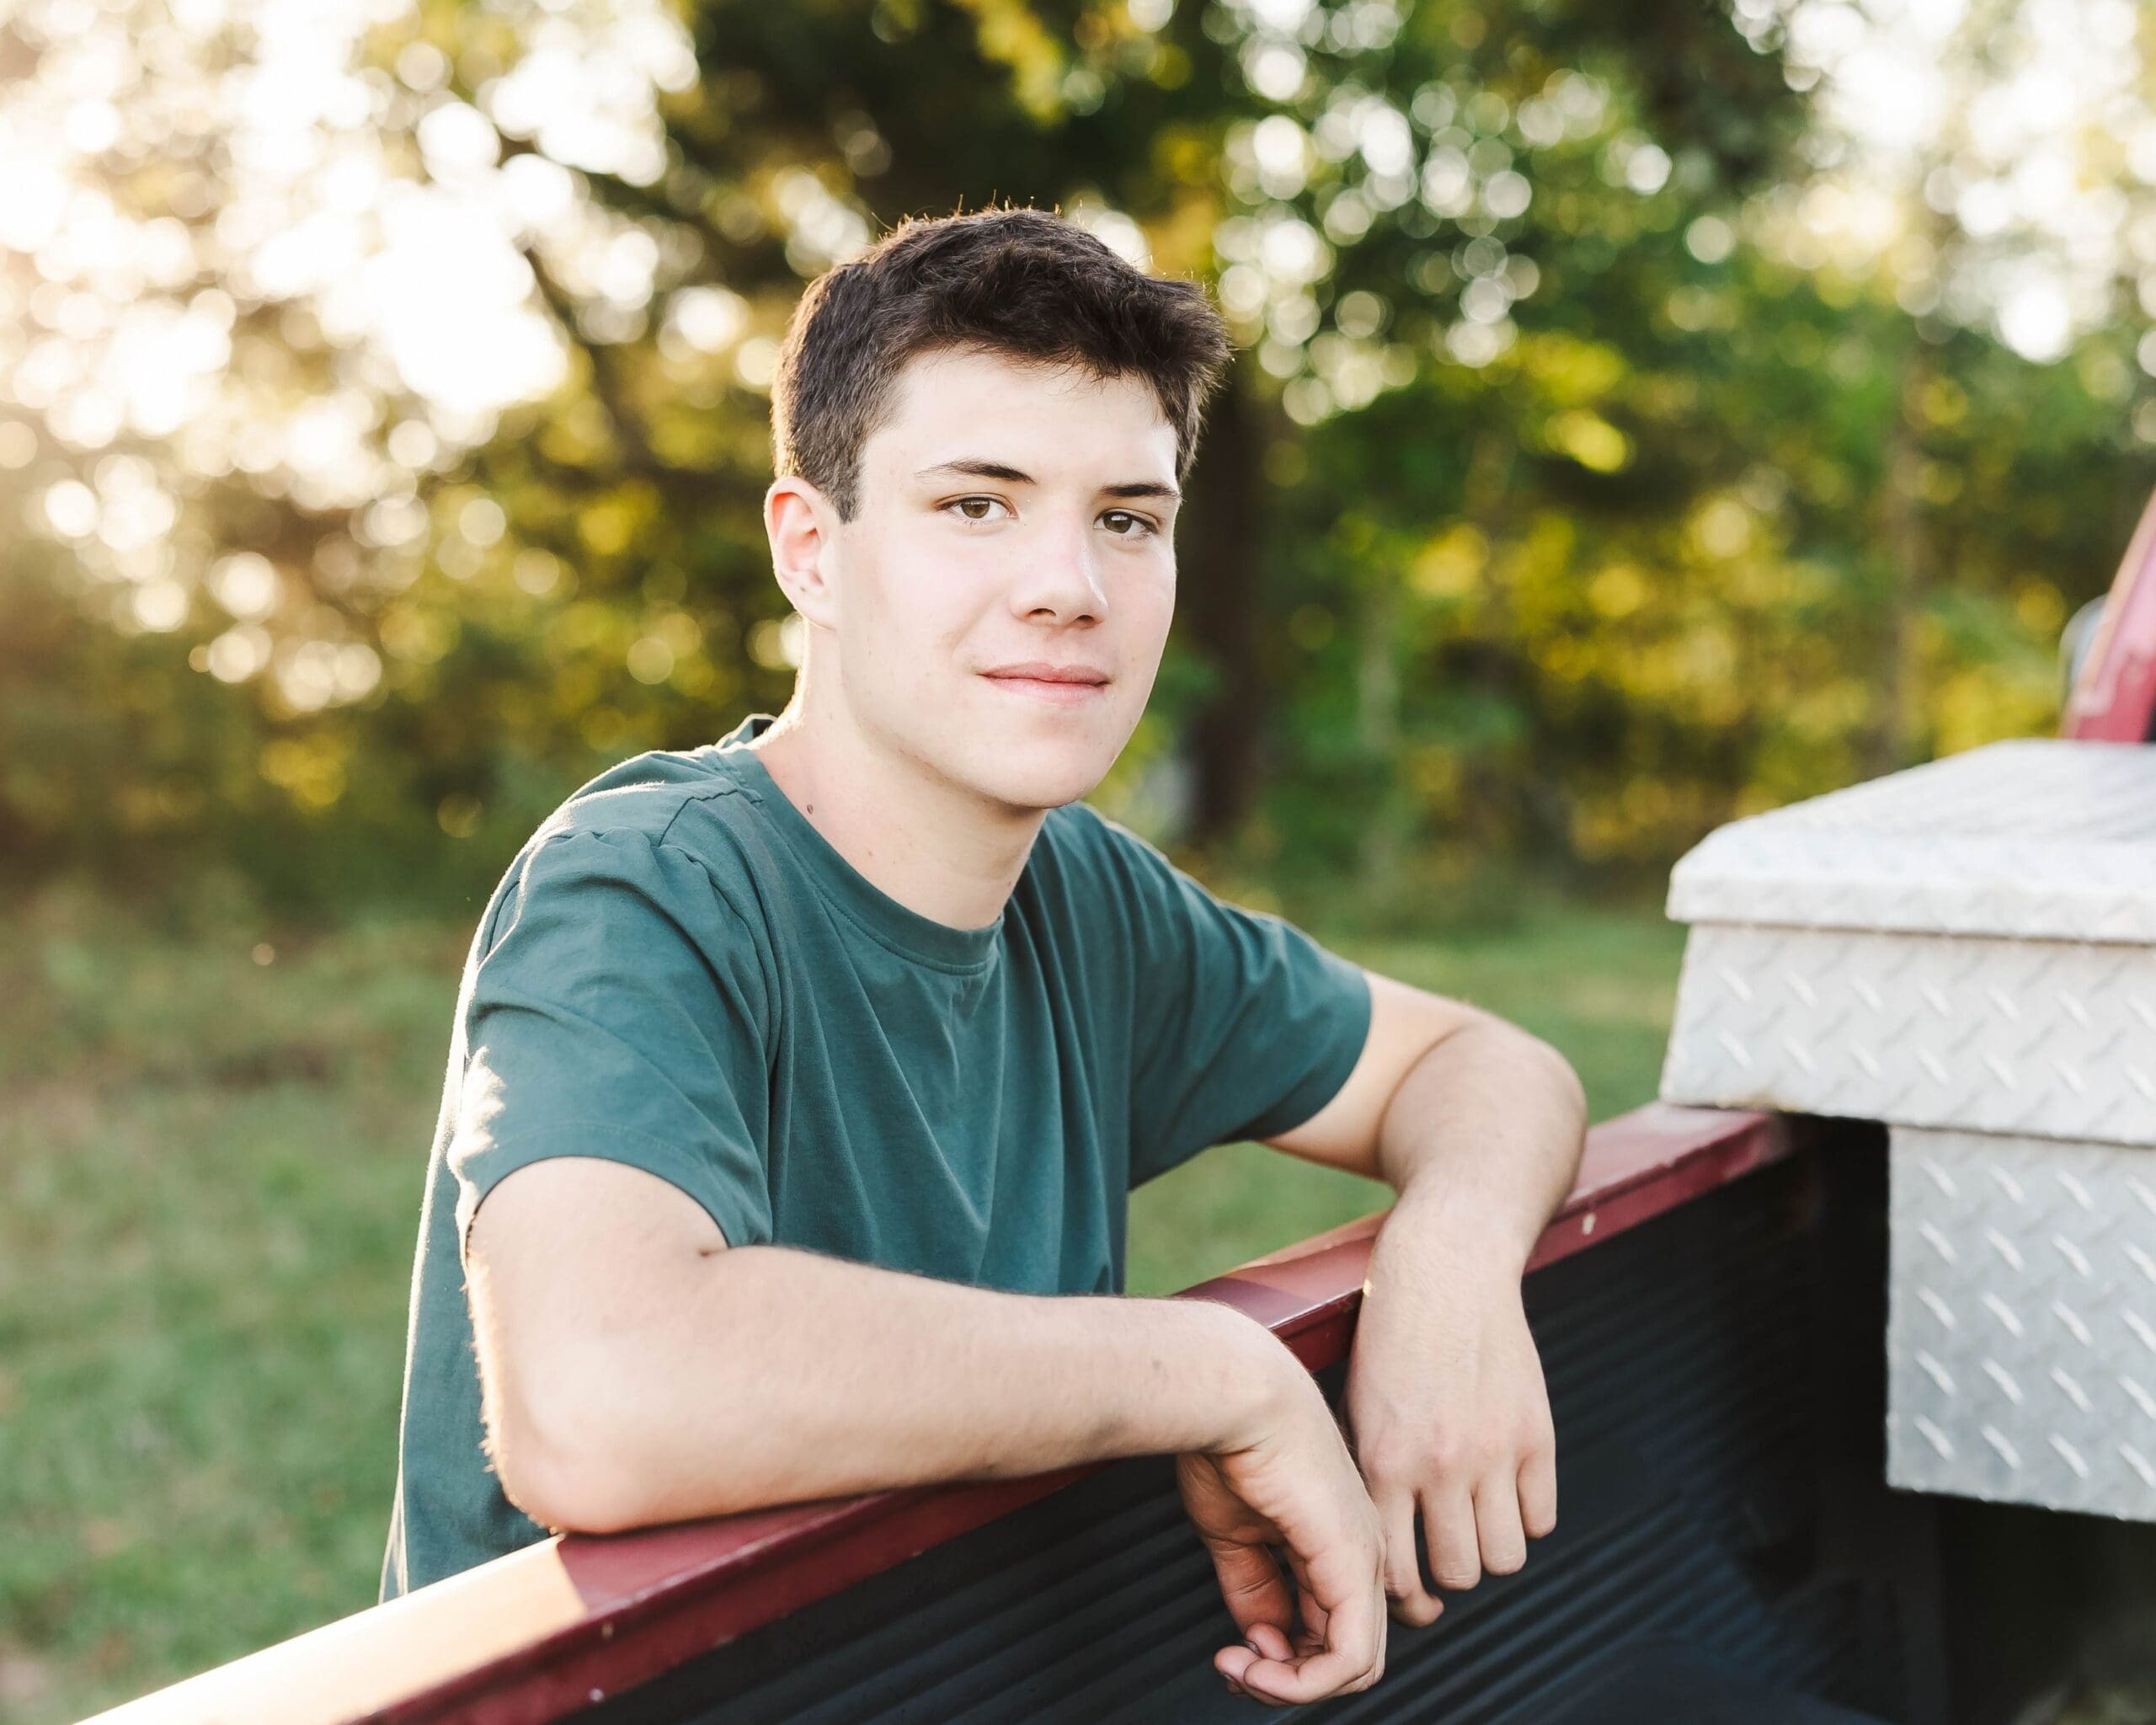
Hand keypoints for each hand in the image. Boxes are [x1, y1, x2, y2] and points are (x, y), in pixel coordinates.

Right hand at [1175, 1341, 1387, 1705]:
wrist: (1234, 1394)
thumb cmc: (1230, 1441)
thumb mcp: (1236, 1533)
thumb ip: (1254, 1590)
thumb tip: (1263, 1643)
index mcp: (1336, 1540)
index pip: (1331, 1629)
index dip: (1284, 1662)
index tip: (1236, 1655)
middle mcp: (1361, 1551)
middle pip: (1350, 1657)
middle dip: (1289, 1682)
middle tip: (1237, 1668)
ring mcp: (1364, 1557)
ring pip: (1358, 1667)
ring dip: (1292, 1687)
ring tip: (1242, 1667)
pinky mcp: (1354, 1562)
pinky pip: (1349, 1655)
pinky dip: (1303, 1680)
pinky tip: (1257, 1664)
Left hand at [1344, 1226, 1556, 1627]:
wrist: (1445, 1269)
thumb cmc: (1390, 1340)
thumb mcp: (1358, 1407)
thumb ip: (1371, 1479)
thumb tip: (1385, 1557)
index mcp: (1383, 1459)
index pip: (1397, 1570)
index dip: (1406, 1593)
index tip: (1414, 1586)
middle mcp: (1439, 1464)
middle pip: (1459, 1573)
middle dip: (1451, 1566)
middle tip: (1447, 1542)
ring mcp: (1493, 1451)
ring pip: (1504, 1559)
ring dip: (1492, 1546)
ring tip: (1478, 1517)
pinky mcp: (1537, 1434)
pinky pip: (1542, 1519)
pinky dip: (1526, 1514)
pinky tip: (1507, 1486)